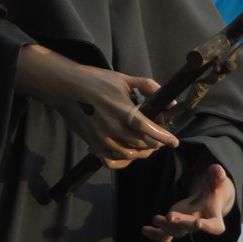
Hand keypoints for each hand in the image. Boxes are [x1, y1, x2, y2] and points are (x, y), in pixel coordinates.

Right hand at [15, 45, 177, 169]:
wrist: (67, 88)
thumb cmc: (96, 80)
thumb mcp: (124, 79)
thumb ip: (148, 87)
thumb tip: (170, 101)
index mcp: (123, 111)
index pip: (148, 129)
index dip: (164, 137)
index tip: (174, 142)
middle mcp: (113, 129)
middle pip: (142, 145)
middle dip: (155, 145)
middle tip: (160, 140)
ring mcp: (102, 140)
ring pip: (129, 155)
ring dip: (142, 153)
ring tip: (148, 147)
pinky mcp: (93, 146)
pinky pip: (112, 162)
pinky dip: (124, 161)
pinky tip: (129, 155)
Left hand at [140, 163, 234, 241]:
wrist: (210, 199)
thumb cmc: (215, 187)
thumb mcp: (217, 180)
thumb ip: (217, 175)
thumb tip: (216, 169)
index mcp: (214, 215)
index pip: (215, 226)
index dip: (207, 227)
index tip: (198, 223)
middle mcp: (200, 223)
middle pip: (190, 228)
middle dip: (180, 223)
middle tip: (169, 216)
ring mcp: (187, 225)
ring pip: (176, 232)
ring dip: (165, 227)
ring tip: (155, 218)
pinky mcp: (176, 224)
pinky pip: (166, 235)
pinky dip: (155, 233)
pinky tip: (144, 230)